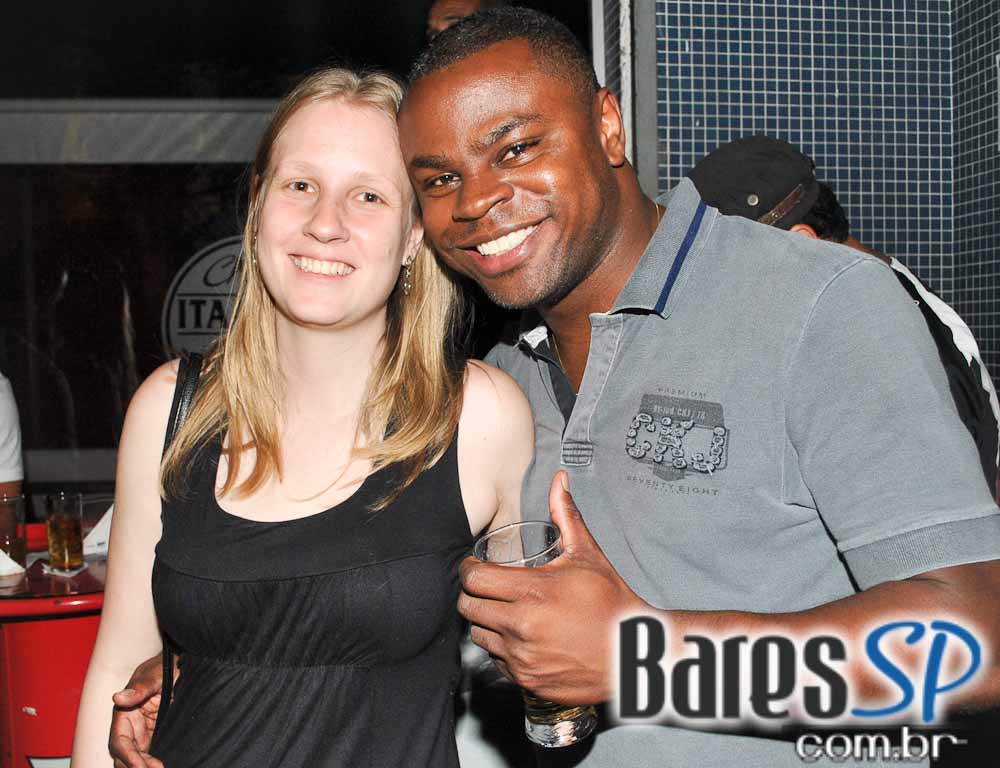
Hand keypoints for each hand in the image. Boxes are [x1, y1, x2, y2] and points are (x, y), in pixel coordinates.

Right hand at [109, 653, 172, 767]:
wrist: (182, 665)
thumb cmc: (164, 667)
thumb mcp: (154, 676)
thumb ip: (139, 689)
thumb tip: (118, 697)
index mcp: (124, 712)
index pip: (119, 741)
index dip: (127, 756)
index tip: (139, 766)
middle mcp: (131, 725)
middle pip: (125, 754)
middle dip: (136, 766)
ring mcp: (143, 731)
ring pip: (137, 756)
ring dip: (145, 766)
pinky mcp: (155, 734)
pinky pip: (150, 753)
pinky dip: (152, 762)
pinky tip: (162, 765)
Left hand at [459, 471, 645, 703]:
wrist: (633, 653)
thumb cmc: (611, 602)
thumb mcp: (588, 555)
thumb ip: (566, 515)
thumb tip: (559, 480)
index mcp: (533, 592)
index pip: (474, 579)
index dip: (470, 570)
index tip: (477, 567)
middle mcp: (521, 626)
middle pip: (468, 607)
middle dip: (473, 594)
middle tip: (485, 588)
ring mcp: (522, 657)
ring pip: (479, 635)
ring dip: (485, 621)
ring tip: (503, 611)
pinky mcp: (526, 680)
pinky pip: (496, 661)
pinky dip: (502, 648)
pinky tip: (519, 637)